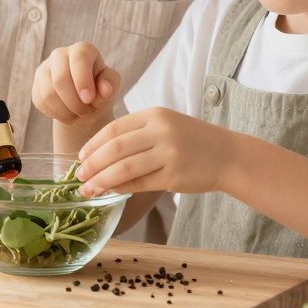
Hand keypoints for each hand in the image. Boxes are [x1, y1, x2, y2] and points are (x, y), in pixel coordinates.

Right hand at [32, 42, 120, 123]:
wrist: (85, 100)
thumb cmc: (100, 89)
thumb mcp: (111, 86)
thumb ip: (110, 85)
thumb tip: (106, 90)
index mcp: (82, 49)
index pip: (79, 59)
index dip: (83, 81)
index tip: (89, 100)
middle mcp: (60, 54)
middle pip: (60, 79)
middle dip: (74, 102)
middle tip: (86, 114)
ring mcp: (45, 69)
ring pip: (48, 93)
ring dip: (65, 111)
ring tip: (79, 116)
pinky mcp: (36, 85)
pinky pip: (41, 102)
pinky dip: (56, 114)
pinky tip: (68, 115)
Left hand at [76, 108, 237, 197]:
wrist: (228, 156)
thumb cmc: (193, 142)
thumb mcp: (166, 126)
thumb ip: (137, 135)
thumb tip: (99, 155)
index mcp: (155, 114)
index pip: (114, 128)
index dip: (93, 144)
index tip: (80, 156)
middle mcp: (161, 130)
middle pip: (115, 148)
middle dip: (92, 164)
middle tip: (78, 176)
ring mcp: (168, 153)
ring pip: (124, 167)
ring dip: (101, 180)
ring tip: (88, 189)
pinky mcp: (174, 175)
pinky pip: (139, 183)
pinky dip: (121, 189)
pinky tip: (110, 192)